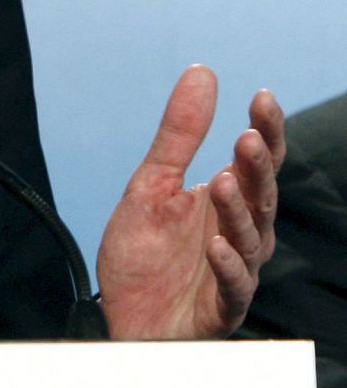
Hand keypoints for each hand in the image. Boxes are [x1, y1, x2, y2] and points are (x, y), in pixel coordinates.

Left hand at [96, 65, 283, 339]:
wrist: (121, 315)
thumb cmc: (143, 254)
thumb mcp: (151, 185)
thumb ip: (179, 135)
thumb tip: (203, 73)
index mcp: (227, 201)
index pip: (256, 161)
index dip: (266, 130)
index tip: (262, 96)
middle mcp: (239, 233)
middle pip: (261, 195)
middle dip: (257, 167)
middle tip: (246, 138)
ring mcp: (233, 270)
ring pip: (249, 238)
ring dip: (238, 210)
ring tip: (223, 180)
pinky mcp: (221, 306)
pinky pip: (232, 286)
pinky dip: (227, 265)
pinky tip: (215, 245)